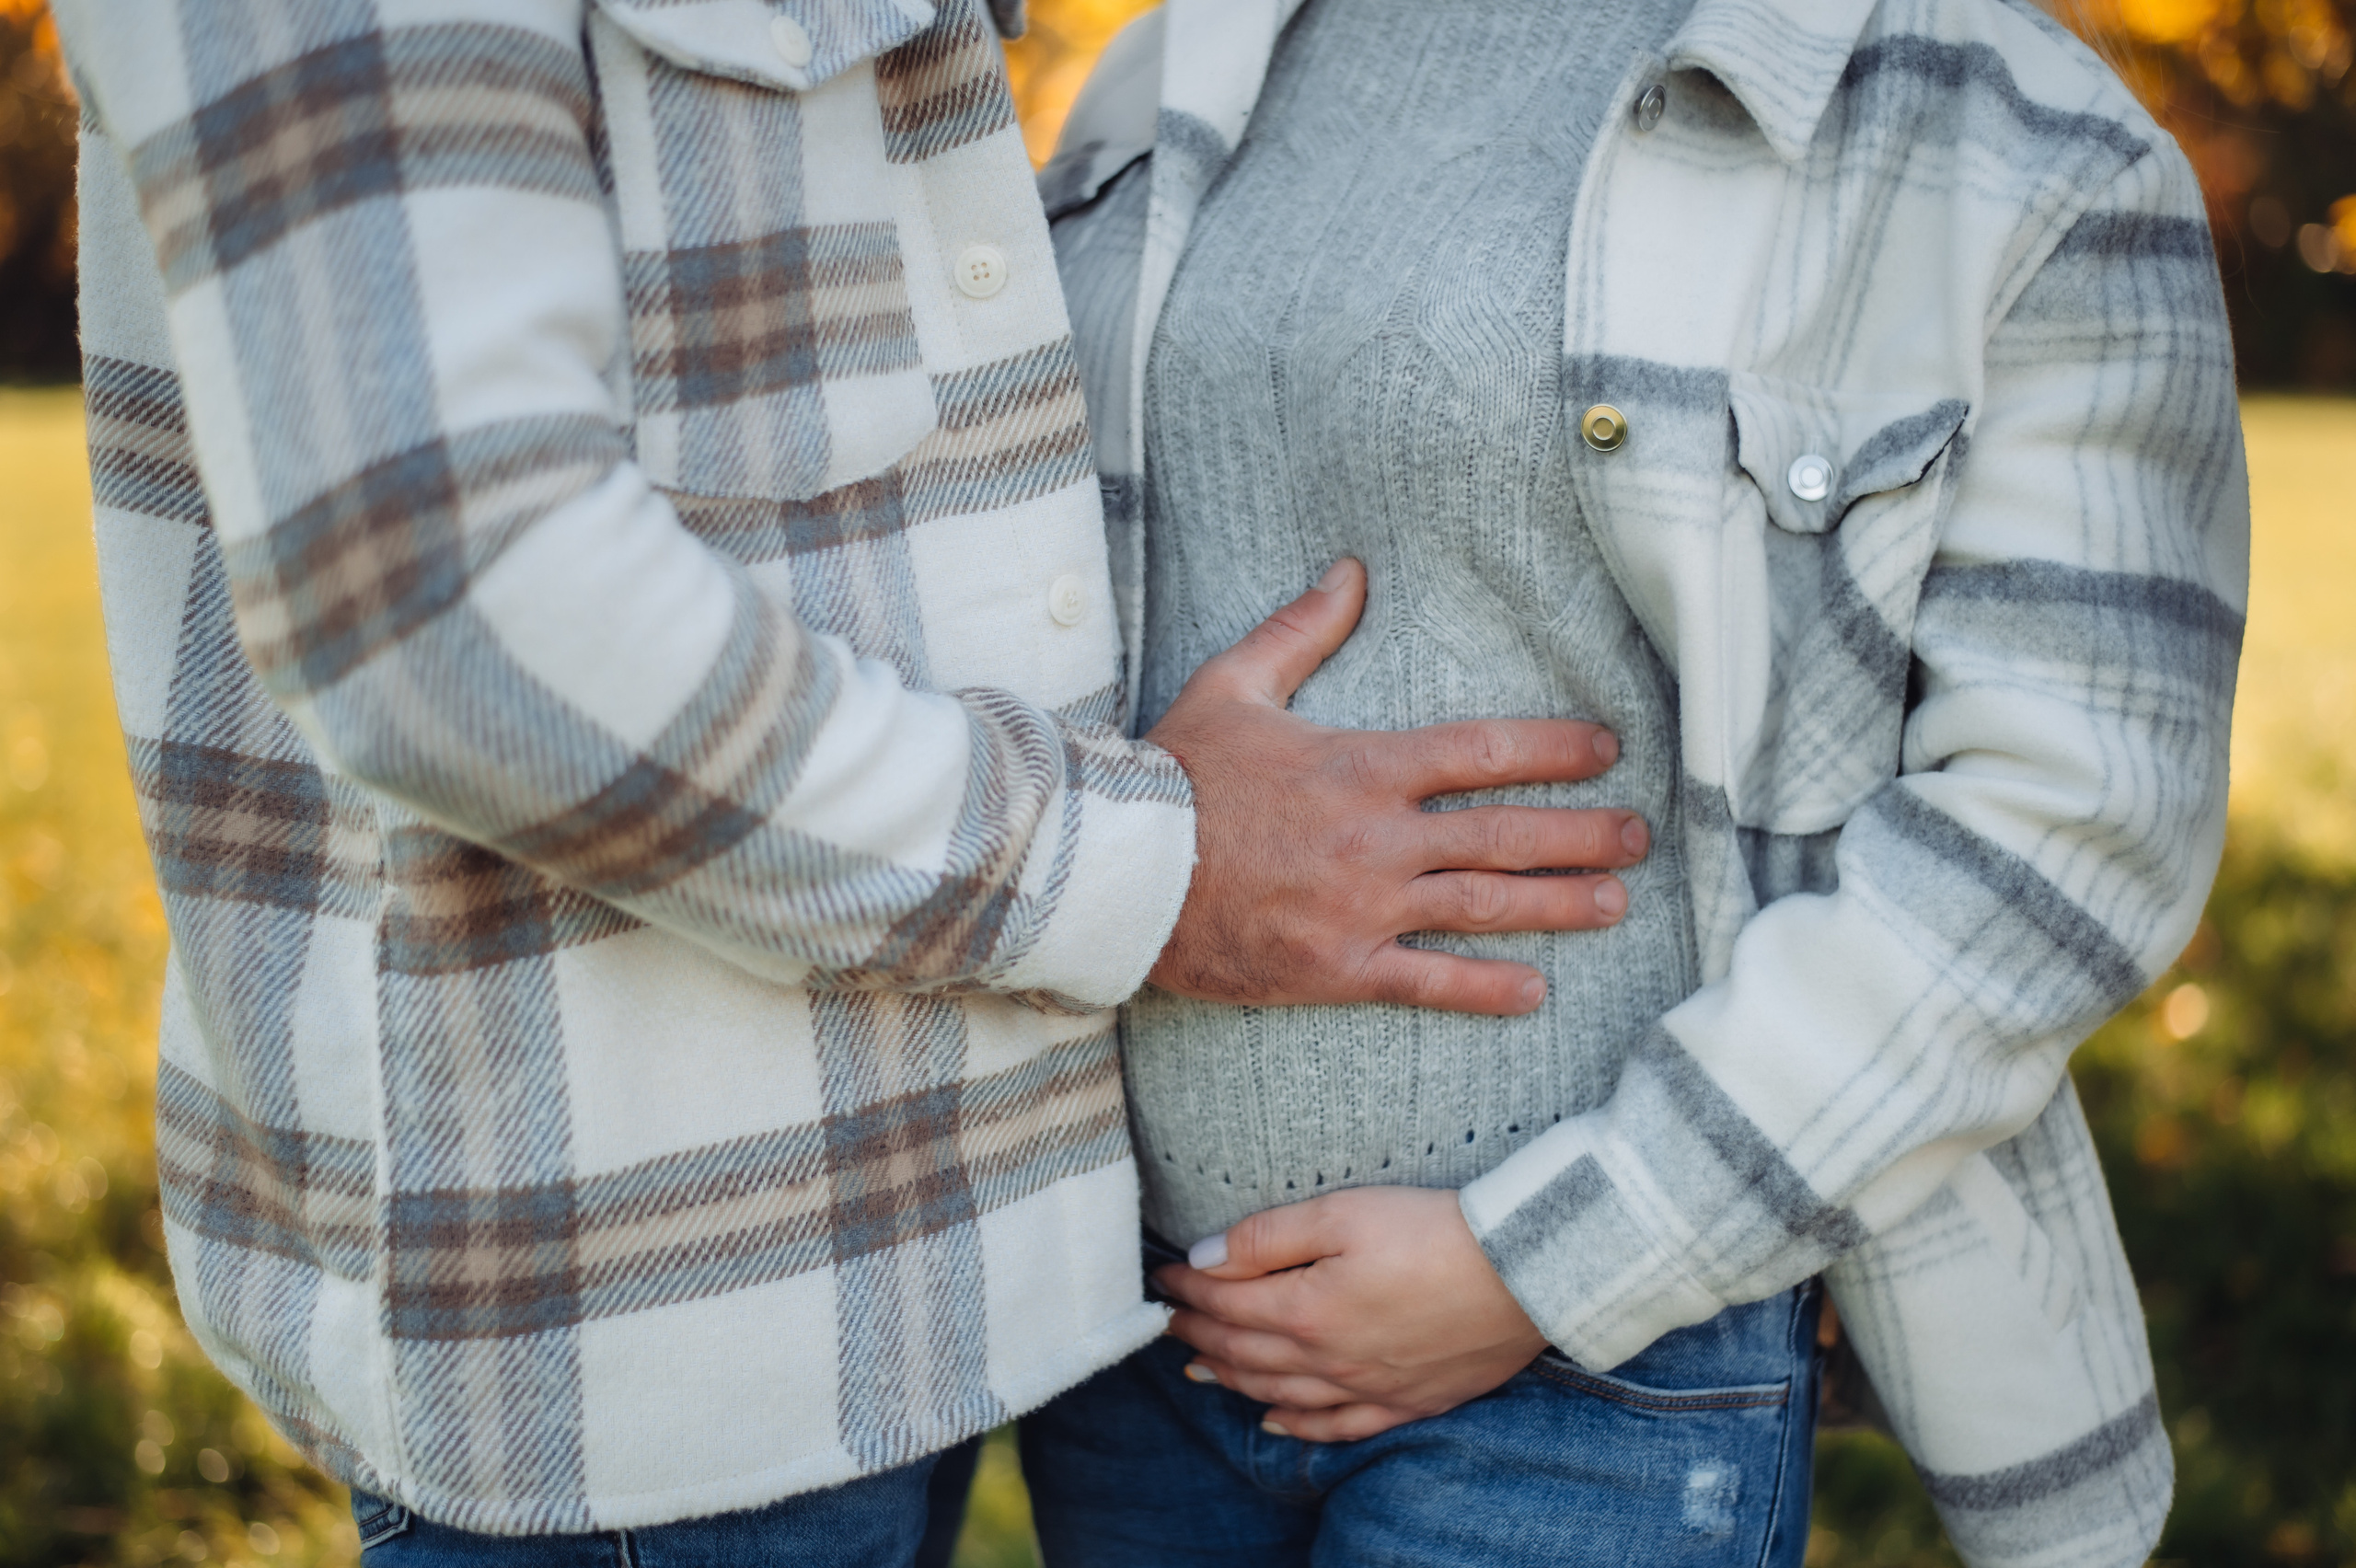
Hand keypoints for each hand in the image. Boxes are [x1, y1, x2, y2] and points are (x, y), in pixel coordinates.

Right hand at [1145, 560, 1646, 1015]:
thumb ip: (1303, 630)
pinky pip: (1427, 983)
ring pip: (1484, 907)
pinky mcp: (1336, 967)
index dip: (1557, 750)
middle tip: (1640, 836)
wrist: (1118, 871)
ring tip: (1615, 904)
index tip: (1607, 750)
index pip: (1485, 751)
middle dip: (1584, 834)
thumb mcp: (1234, 684)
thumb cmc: (1175, 775)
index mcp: (1362, 765)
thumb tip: (1352, 570)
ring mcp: (1361, 908)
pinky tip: (1535, 991)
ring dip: (1559, 905)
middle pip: (1506, 833)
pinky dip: (1485, 989)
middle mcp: (1376, 839)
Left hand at [1155, 1186, 1547, 1441]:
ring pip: (1280, 1394)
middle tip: (1169, 1322)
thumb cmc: (1434, 1231)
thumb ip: (1267, 1238)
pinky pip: (1338, 1427)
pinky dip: (1297, 1426)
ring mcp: (1368, 1389)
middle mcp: (1330, 1362)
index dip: (1188, 1290)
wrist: (1526, 1272)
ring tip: (1199, 1368)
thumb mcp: (1343, 1211)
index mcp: (1308, 1312)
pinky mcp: (1408, 1402)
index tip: (1163, 1277)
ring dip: (1232, 1381)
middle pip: (1244, 1354)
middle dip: (1199, 1335)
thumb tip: (1204, 1258)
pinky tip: (1275, 1421)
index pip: (1227, 1304)